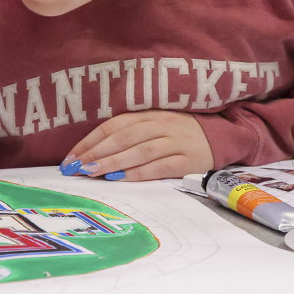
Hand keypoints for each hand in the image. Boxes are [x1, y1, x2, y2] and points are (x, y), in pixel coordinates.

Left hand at [64, 111, 213, 180]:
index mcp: (148, 113)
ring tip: (91, 172)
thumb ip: (129, 132)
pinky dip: (138, 172)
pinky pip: (159, 166)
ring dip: (113, 162)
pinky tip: (120, 179)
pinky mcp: (187, 160)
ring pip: (139, 151)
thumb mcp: (154, 124)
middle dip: (96, 152)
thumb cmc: (179, 132)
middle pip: (123, 137)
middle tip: (75, 167)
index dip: (90, 141)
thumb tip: (92, 152)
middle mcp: (160, 125)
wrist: (222, 136)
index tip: (71, 157)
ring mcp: (175, 142)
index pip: (113, 126)